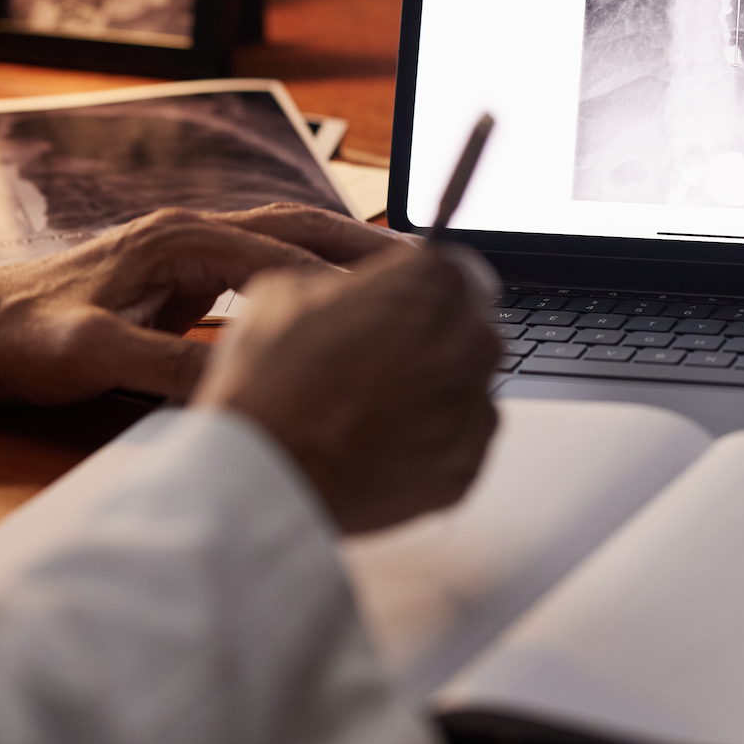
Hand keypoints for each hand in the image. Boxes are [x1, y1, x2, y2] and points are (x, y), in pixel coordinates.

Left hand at [0, 204, 397, 406]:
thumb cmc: (25, 337)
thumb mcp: (93, 358)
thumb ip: (164, 368)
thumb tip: (236, 385)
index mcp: (177, 241)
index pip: (282, 251)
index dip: (343, 274)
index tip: (401, 294)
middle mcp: (187, 232)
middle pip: (296, 229)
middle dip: (362, 248)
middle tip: (428, 273)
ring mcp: (182, 250)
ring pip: (281, 242)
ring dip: (336, 257)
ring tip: (400, 283)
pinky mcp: (176, 273)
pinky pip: (258, 264)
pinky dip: (303, 275)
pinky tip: (332, 304)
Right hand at [194, 246, 499, 534]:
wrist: (270, 477)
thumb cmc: (275, 384)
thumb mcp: (286, 293)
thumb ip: (342, 281)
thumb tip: (351, 292)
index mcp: (430, 284)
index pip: (455, 267)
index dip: (419, 286)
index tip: (399, 301)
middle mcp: (469, 340)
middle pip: (468, 326)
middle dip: (430, 336)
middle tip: (378, 357)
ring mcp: (473, 406)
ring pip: (466, 385)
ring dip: (431, 388)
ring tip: (371, 407)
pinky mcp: (466, 462)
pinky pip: (459, 438)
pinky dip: (431, 438)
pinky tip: (381, 443)